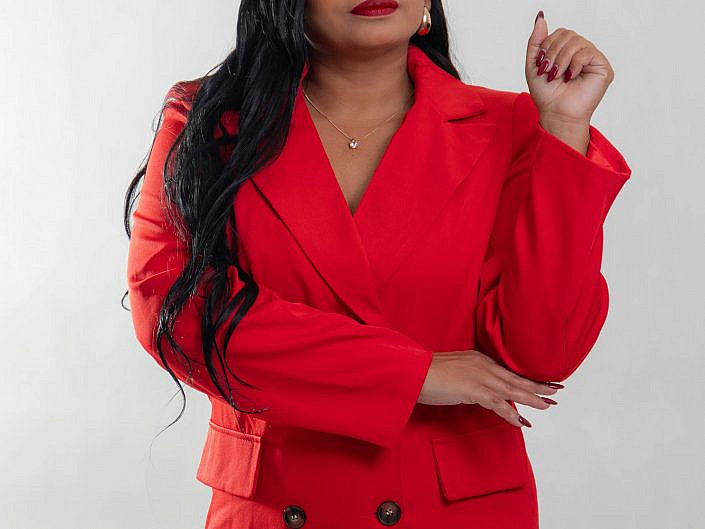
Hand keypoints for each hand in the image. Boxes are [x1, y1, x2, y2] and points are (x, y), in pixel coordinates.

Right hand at [418, 349, 561, 427]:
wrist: (413, 372)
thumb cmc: (426, 372)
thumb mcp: (453, 370)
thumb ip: (468, 376)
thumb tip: (476, 389)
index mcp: (478, 358)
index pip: (507, 369)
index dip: (525, 377)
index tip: (541, 381)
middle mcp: (483, 365)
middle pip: (515, 377)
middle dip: (537, 386)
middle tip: (556, 391)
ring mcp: (479, 377)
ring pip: (512, 389)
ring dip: (532, 399)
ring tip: (548, 406)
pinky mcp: (473, 390)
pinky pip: (498, 404)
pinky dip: (511, 413)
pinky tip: (522, 422)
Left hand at [525, 10, 614, 128]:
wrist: (555, 114)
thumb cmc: (546, 94)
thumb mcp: (533, 65)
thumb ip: (536, 41)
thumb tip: (541, 16)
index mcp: (567, 51)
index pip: (560, 33)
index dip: (547, 45)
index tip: (541, 66)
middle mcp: (582, 52)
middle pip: (568, 34)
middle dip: (553, 52)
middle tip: (549, 71)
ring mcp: (593, 59)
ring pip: (577, 42)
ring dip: (562, 59)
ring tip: (557, 75)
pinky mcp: (602, 67)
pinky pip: (588, 52)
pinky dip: (575, 64)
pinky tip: (570, 77)